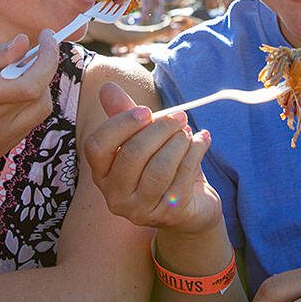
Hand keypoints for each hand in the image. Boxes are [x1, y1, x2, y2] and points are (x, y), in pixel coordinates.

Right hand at [0, 30, 60, 161]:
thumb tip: (25, 43)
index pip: (29, 85)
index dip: (47, 60)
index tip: (48, 37)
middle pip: (40, 98)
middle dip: (43, 70)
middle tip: (30, 54)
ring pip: (39, 111)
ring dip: (37, 88)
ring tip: (15, 74)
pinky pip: (28, 123)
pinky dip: (28, 104)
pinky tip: (7, 94)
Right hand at [83, 82, 218, 235]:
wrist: (192, 206)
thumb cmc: (160, 166)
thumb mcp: (143, 139)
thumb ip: (125, 115)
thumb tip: (107, 87)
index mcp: (102, 174)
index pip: (97, 146)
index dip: (121, 124)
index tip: (146, 111)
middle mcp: (115, 195)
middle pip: (132, 154)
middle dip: (160, 129)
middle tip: (179, 117)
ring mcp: (141, 209)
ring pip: (159, 168)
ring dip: (178, 142)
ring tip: (188, 131)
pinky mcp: (169, 214)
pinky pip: (184, 175)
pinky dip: (196, 152)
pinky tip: (202, 140)